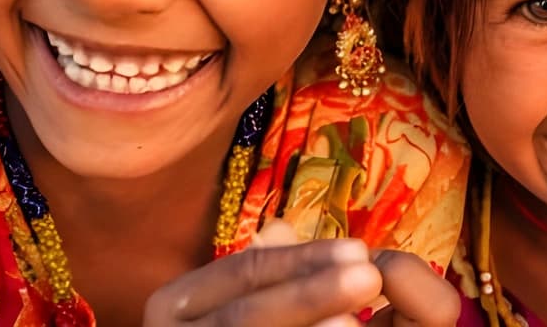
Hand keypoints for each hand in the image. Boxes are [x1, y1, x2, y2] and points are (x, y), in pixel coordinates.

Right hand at [145, 221, 458, 326]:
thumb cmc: (245, 325)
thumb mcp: (247, 303)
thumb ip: (265, 274)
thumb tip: (282, 228)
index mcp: (175, 304)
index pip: (242, 272)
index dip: (301, 260)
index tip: (360, 249)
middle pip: (242, 315)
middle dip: (307, 294)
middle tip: (370, 277)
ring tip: (354, 322)